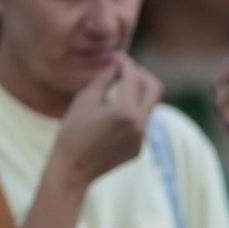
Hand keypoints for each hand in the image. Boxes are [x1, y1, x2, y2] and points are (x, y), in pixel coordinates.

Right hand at [48, 58, 161, 193]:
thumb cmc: (73, 131)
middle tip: (126, 69)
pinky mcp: (140, 148)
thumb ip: (104, 78)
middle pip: (155, 89)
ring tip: (116, 89)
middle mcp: (141, 126)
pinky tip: (110, 116)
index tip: (116, 57)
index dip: (126, 63)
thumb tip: (115, 62)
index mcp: (126, 111)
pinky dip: (131, 113)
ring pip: (148, 107)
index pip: (134, 77)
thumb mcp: (85, 99)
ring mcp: (143, 139)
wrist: (73, 169)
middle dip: (142, 74)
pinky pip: (141, 124)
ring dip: (136, 94)